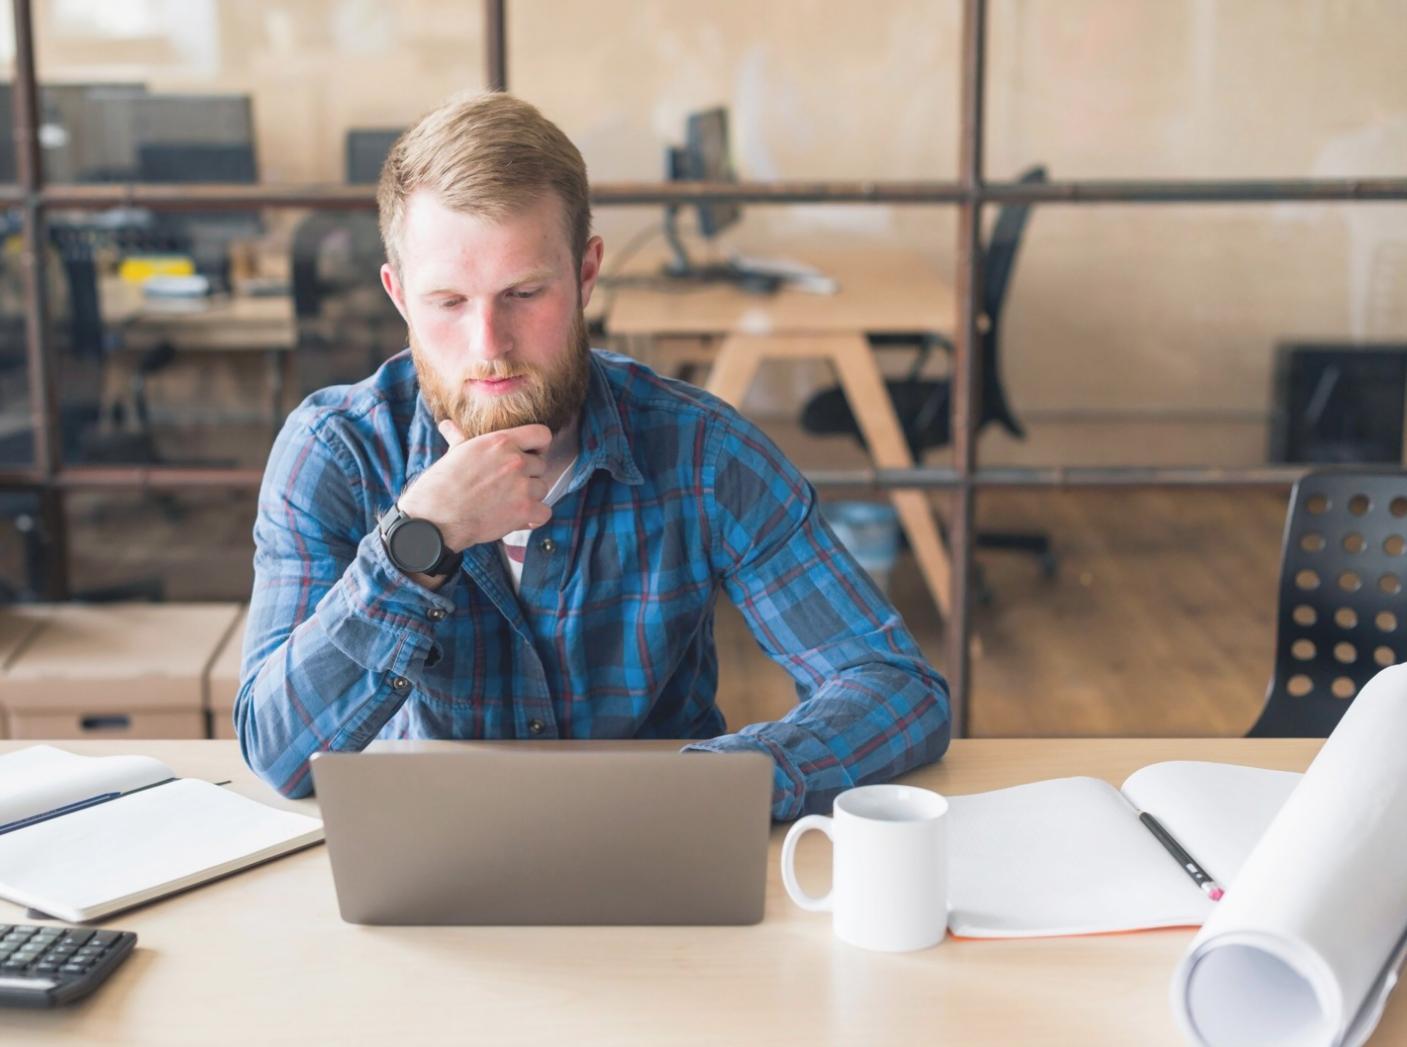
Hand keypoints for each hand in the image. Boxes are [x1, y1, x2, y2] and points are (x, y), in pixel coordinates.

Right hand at [397, 420, 553, 552]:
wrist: (436, 517)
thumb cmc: (440, 485)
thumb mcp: (453, 454)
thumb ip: (460, 438)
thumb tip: (448, 426)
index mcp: (500, 442)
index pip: (541, 434)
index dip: (539, 446)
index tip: (532, 454)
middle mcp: (515, 461)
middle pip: (541, 465)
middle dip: (528, 476)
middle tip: (508, 486)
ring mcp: (522, 486)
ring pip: (542, 489)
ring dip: (530, 497)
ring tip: (507, 502)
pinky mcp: (524, 510)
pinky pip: (544, 512)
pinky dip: (534, 518)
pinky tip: (519, 518)